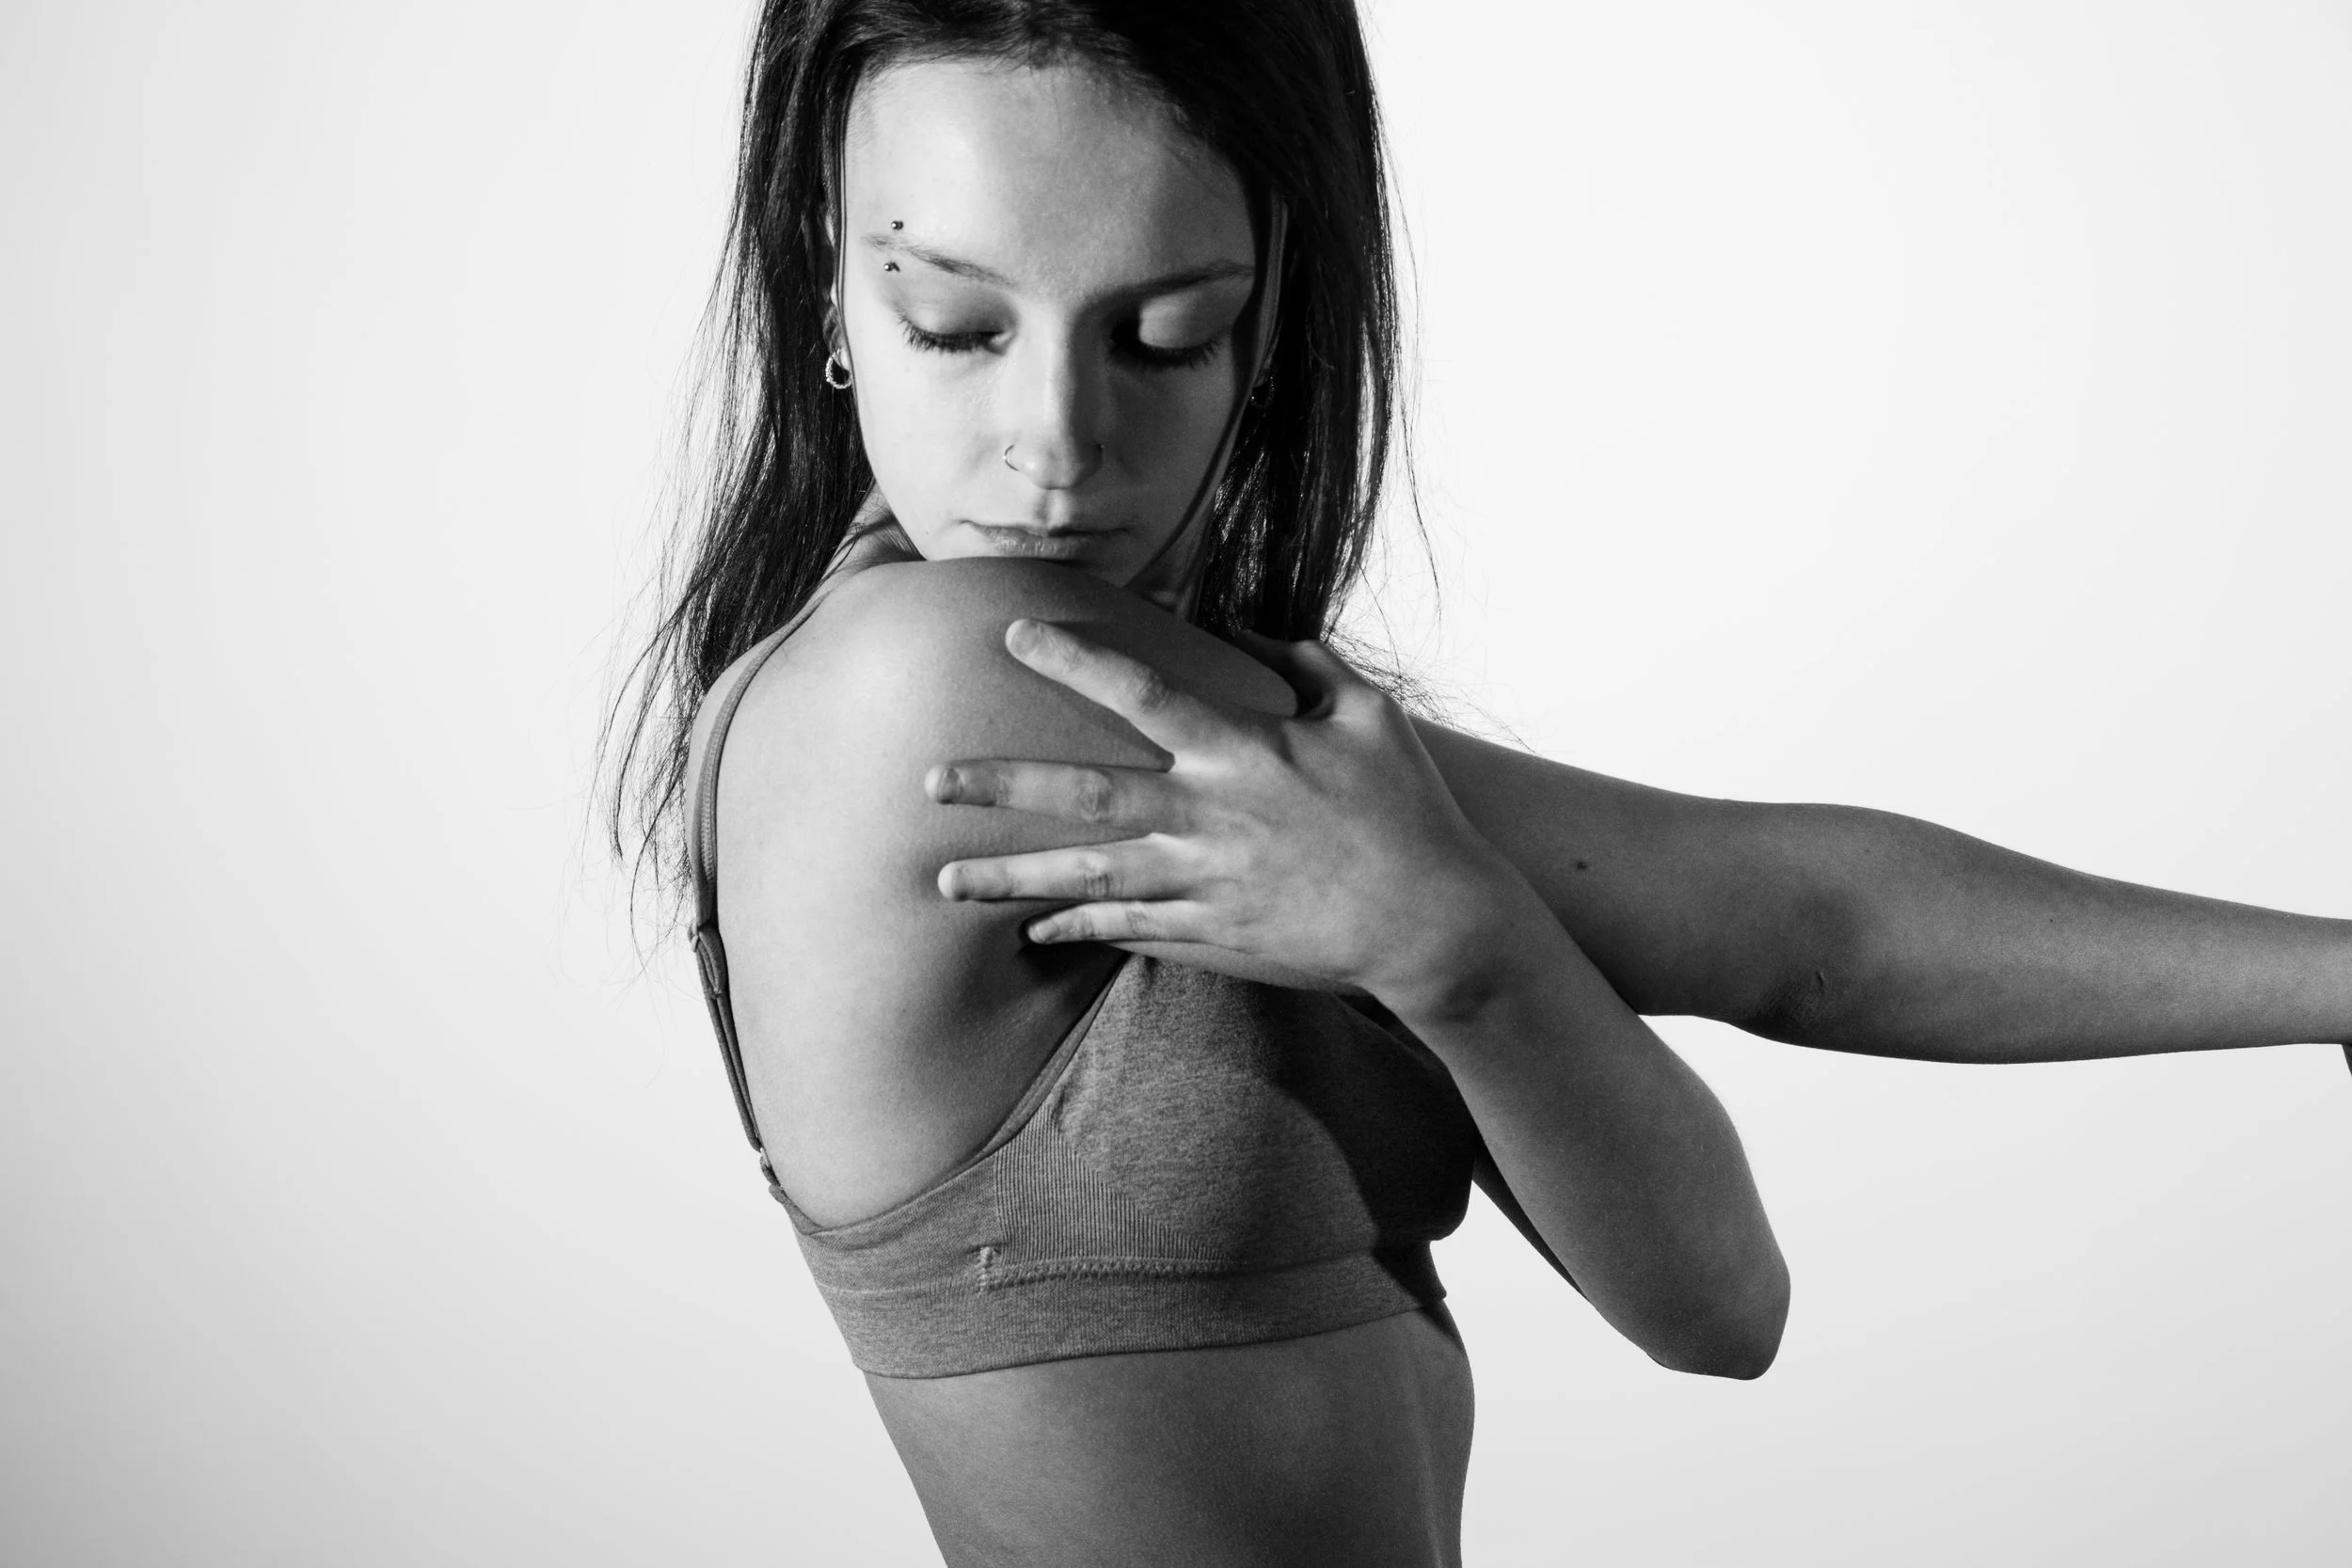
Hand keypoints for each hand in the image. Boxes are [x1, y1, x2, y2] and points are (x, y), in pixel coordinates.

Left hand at [928, 619, 1522, 1008]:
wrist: (1435, 926)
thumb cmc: (1409, 812)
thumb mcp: (1370, 718)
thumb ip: (1307, 666)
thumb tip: (1254, 629)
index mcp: (1242, 751)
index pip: (1140, 691)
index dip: (1074, 657)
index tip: (1014, 631)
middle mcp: (1207, 819)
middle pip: (1083, 797)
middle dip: (1001, 786)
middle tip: (928, 781)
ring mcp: (1203, 887)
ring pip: (1085, 880)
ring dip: (1010, 880)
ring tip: (943, 882)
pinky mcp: (1211, 938)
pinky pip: (1126, 931)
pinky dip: (1076, 928)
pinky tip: (1032, 929)